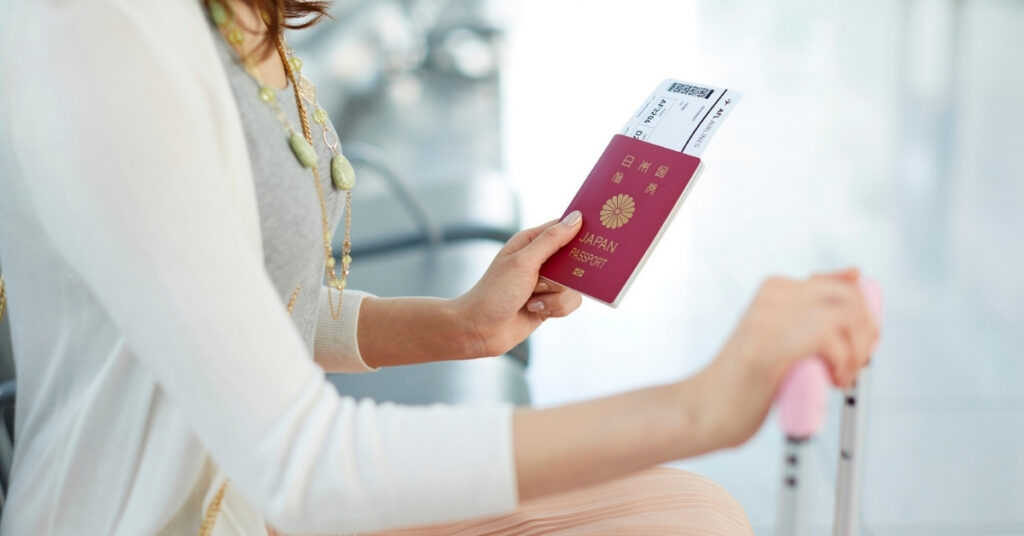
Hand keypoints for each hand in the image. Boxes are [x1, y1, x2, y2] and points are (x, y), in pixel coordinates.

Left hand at [454, 211, 584, 356]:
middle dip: (570, 273)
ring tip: (534, 298)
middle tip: (558, 277)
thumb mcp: (524, 262)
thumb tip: (576, 218)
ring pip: (574, 286)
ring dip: (556, 296)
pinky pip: (570, 303)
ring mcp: (546, 283)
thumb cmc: (496, 292)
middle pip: (575, 259)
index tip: (600, 234)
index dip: (582, 230)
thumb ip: (552, 241)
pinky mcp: (550, 303)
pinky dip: (555, 309)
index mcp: (531, 242)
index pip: (564, 228)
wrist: (480, 329)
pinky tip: (536, 310)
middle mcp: (540, 260)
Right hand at [689, 269, 879, 448]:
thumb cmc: (745, 380)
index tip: (862, 343)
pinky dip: (841, 365)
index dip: (864, 317)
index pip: (843, 285)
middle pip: (851, 299)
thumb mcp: (783, 335)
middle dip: (866, 335)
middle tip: (854, 366)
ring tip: (841, 377)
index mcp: (775, 289)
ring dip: (856, 353)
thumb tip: (854, 272)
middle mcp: (773, 295)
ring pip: (847, 317)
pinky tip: (829, 382)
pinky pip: (830, 341)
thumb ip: (810, 308)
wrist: (704, 409)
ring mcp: (771, 318)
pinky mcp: (771, 345)